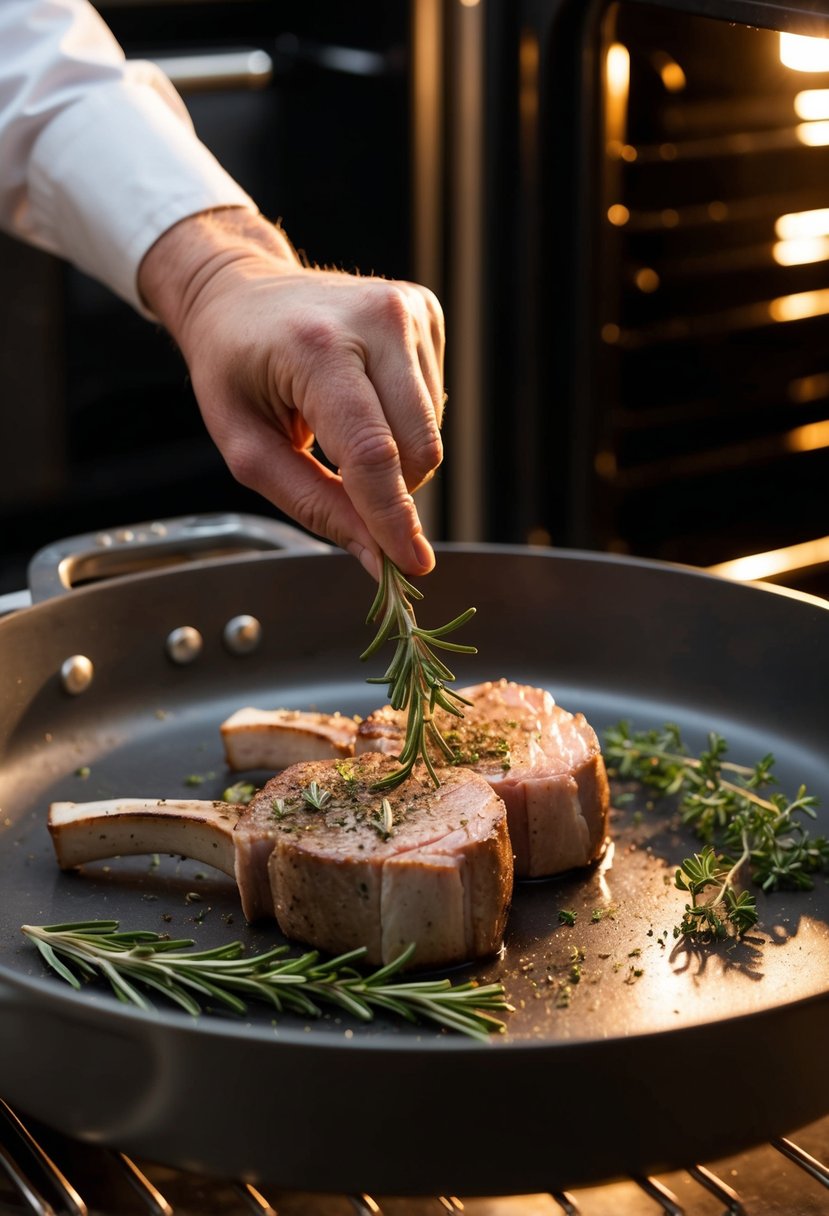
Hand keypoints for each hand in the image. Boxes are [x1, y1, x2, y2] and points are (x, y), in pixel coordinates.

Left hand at [137, 208, 444, 579]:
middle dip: (389, 492)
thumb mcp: (248, 448)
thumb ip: (313, 505)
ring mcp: (407, 309)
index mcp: (317, 348)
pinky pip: (434, 404)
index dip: (391, 518)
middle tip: (341, 486)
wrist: (238, 289)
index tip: (411, 565)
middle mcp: (375, 319)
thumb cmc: (234, 369)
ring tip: (340, 429)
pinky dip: (402, 423)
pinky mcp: (425, 310)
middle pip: (419, 450)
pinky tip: (363, 399)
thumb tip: (379, 559)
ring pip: (432, 433)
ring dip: (395, 457)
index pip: (371, 453)